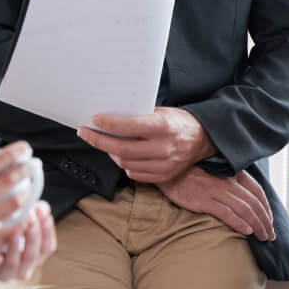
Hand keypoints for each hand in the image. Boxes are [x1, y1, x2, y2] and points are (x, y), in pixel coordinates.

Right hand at [0, 142, 41, 288]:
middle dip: (24, 172)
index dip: (9, 155)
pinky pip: (14, 227)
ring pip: (15, 203)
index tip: (23, 148)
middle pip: (6, 181)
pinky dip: (25, 221)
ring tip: (31, 193)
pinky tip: (30, 218)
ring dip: (28, 197)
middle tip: (32, 168)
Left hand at [0, 201, 56, 283]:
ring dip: (15, 248)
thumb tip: (42, 206)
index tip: (46, 216)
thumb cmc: (2, 234)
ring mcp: (6, 272)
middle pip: (33, 256)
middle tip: (31, 221)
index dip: (48, 233)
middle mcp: (23, 267)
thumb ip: (32, 216)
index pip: (47, 247)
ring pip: (14, 265)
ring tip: (14, 232)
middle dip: (33, 238)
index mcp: (35, 255)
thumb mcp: (18, 223)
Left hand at [78, 108, 213, 183]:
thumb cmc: (179, 123)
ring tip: (105, 143)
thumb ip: (139, 117)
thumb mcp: (162, 112)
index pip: (129, 127)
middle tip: (85, 133)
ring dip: (110, 153)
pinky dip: (124, 164)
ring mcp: (164, 165)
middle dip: (99, 140)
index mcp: (164, 127)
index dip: (108, 124)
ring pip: (126, 163)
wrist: (203, 139)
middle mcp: (164, 148)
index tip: (94, 120)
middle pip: (122, 149)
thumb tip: (110, 118)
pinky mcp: (163, 176)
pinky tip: (122, 155)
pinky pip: (134, 174)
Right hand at [159, 166, 275, 239]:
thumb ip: (229, 181)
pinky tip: (247, 232)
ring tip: (263, 237)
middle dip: (265, 220)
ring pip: (245, 210)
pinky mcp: (204, 201)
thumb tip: (243, 197)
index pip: (257, 191)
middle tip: (270, 234)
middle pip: (254, 203)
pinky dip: (239, 223)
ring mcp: (216, 191)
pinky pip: (227, 213)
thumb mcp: (215, 172)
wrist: (169, 171)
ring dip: (257, 225)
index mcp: (232, 174)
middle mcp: (227, 182)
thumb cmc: (191, 174)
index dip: (266, 207)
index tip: (270, 219)